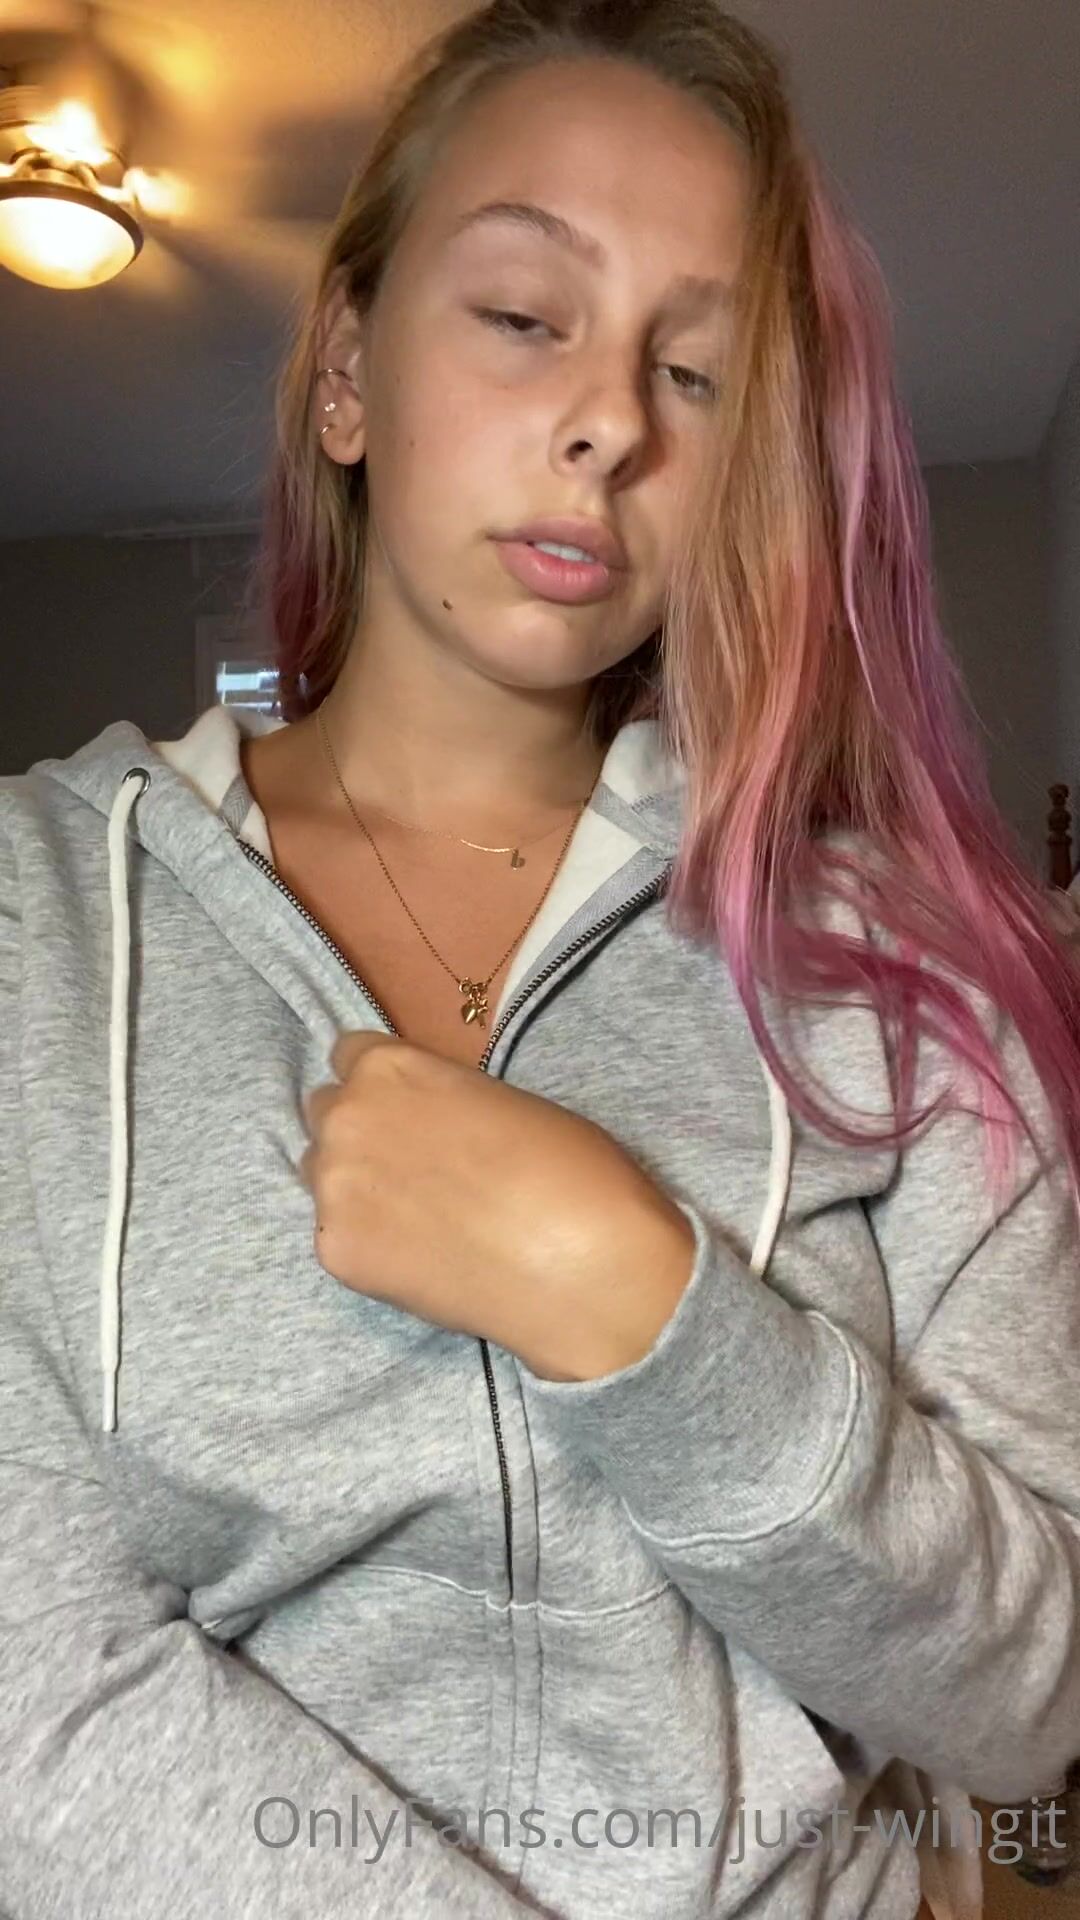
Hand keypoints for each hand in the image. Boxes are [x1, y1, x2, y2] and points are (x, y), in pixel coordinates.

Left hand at [299, 1032, 695, 1380]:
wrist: (582, 1266)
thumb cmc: (569, 1169)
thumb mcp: (501, 1099)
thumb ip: (440, 1098)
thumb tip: (426, 1121)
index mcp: (389, 1068)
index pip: (348, 1055)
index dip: (382, 1084)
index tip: (406, 1108)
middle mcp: (347, 1119)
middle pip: (326, 1114)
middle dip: (361, 1132)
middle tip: (414, 1166)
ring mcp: (334, 1190)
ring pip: (322, 1177)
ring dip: (356, 1187)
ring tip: (417, 1216)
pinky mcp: (337, 1254)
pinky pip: (338, 1237)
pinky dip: (370, 1245)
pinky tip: (421, 1257)